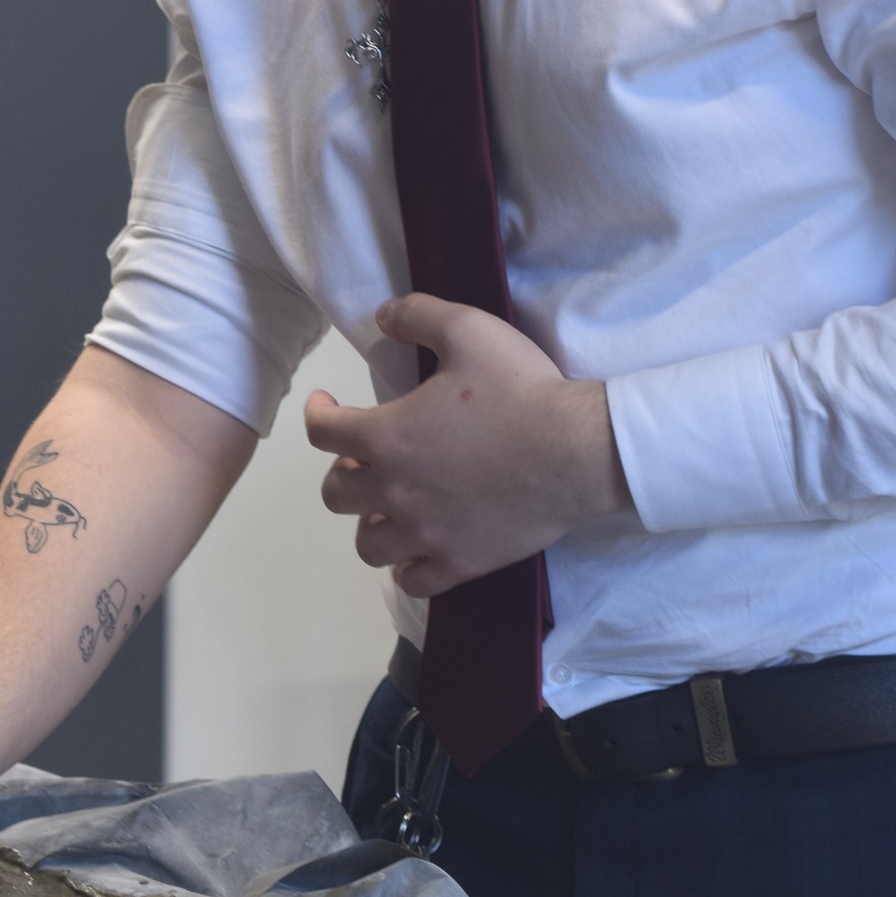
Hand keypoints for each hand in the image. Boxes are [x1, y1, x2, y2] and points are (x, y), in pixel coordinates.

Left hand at [304, 294, 630, 596]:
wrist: (578, 450)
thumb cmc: (523, 390)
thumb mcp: (471, 331)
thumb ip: (420, 315)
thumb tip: (383, 314)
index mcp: (387, 437)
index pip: (322, 432)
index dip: (316, 414)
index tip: (326, 406)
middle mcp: (394, 491)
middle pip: (335, 495)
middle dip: (343, 474)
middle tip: (367, 462)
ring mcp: (425, 534)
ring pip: (368, 545)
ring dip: (370, 524)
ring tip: (390, 509)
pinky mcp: (460, 563)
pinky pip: (413, 581)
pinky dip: (408, 568)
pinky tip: (418, 551)